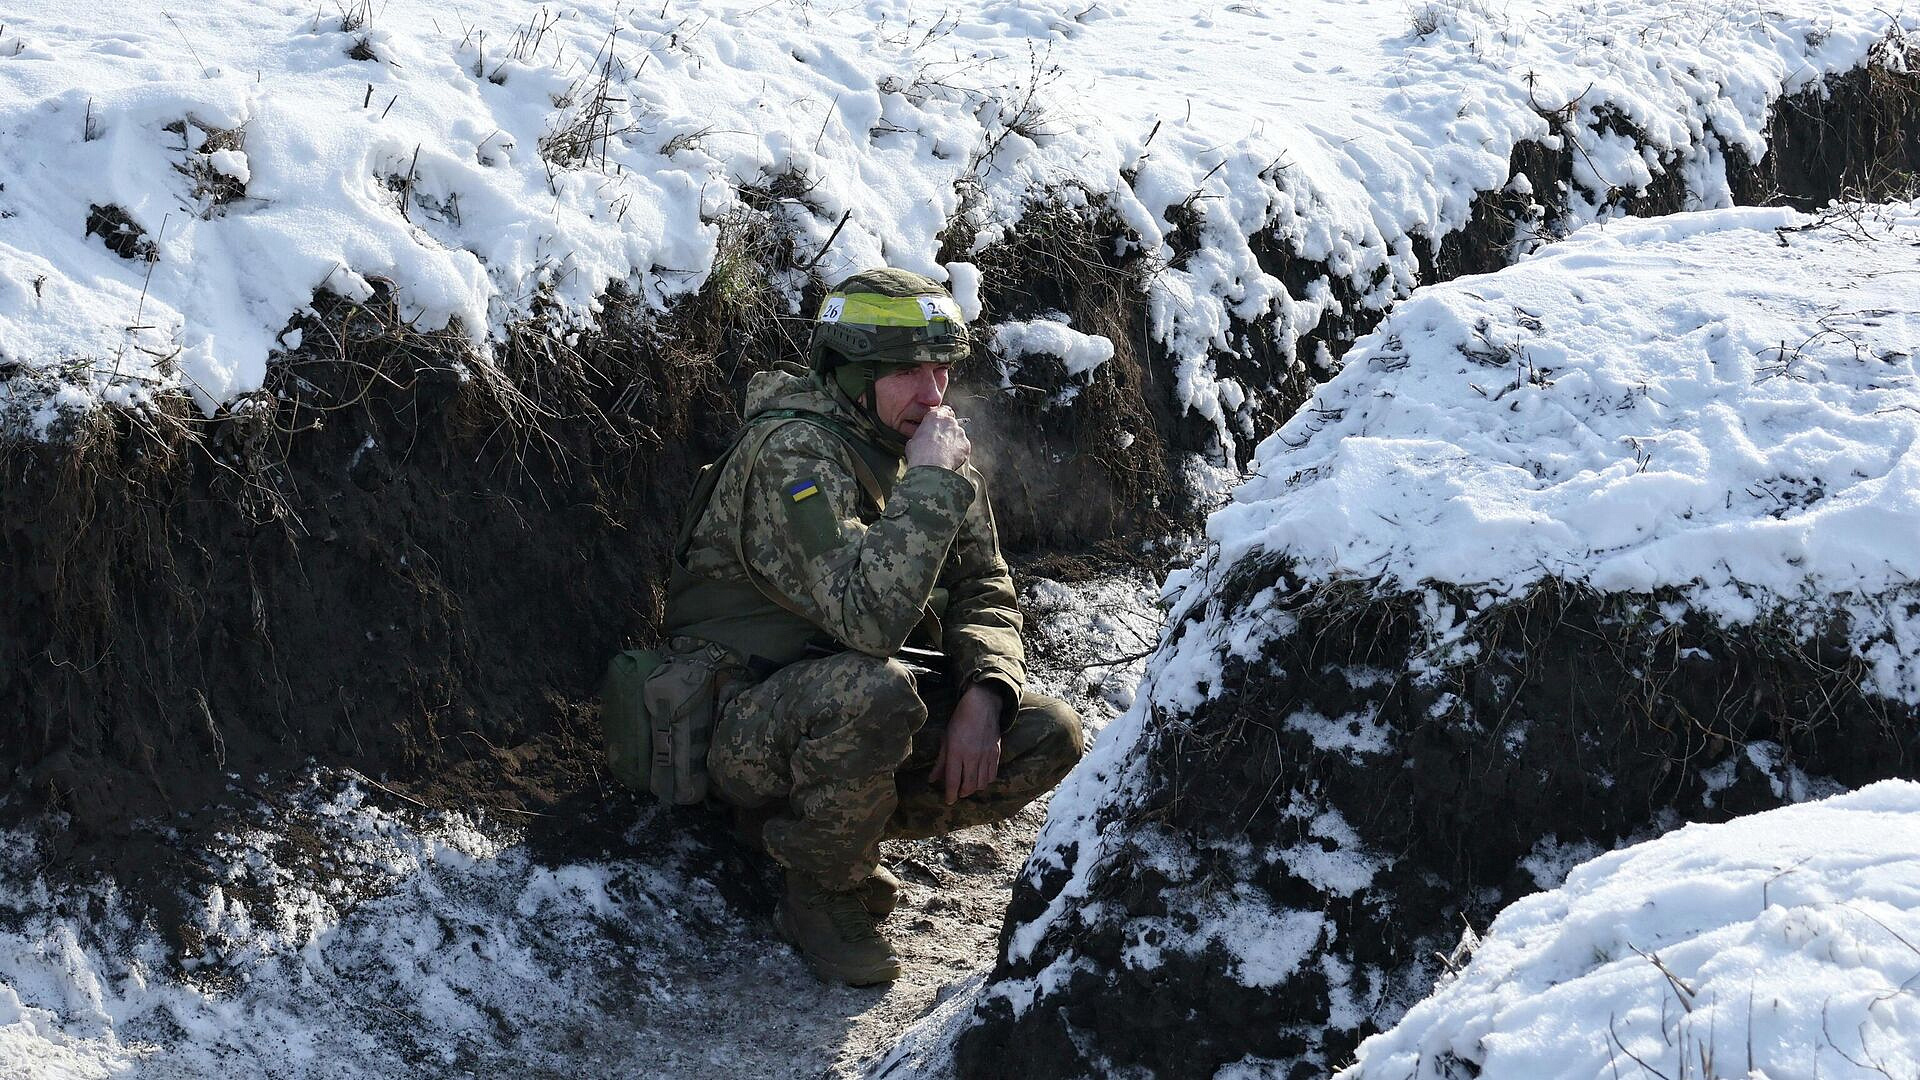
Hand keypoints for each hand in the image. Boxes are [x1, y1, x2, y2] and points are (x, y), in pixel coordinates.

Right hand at [904, 406, 970, 470]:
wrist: (931, 466)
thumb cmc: (918, 453)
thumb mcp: (912, 440)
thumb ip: (921, 435)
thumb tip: (921, 440)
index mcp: (935, 417)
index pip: (943, 411)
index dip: (942, 419)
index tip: (939, 426)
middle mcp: (950, 422)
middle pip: (951, 424)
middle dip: (947, 432)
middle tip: (940, 443)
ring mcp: (960, 433)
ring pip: (958, 436)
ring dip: (954, 442)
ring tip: (944, 454)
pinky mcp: (966, 444)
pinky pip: (963, 447)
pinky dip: (959, 452)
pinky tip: (951, 459)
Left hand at [929, 685, 1001, 803]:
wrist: (982, 706)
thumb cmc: (960, 722)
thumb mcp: (945, 740)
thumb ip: (940, 762)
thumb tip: (932, 779)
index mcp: (956, 752)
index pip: (952, 780)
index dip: (950, 794)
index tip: (948, 800)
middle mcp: (972, 756)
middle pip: (968, 786)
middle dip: (961, 793)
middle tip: (957, 793)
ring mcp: (985, 756)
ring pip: (981, 783)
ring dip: (973, 789)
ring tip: (967, 785)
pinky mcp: (995, 754)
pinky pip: (992, 776)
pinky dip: (985, 781)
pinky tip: (979, 778)